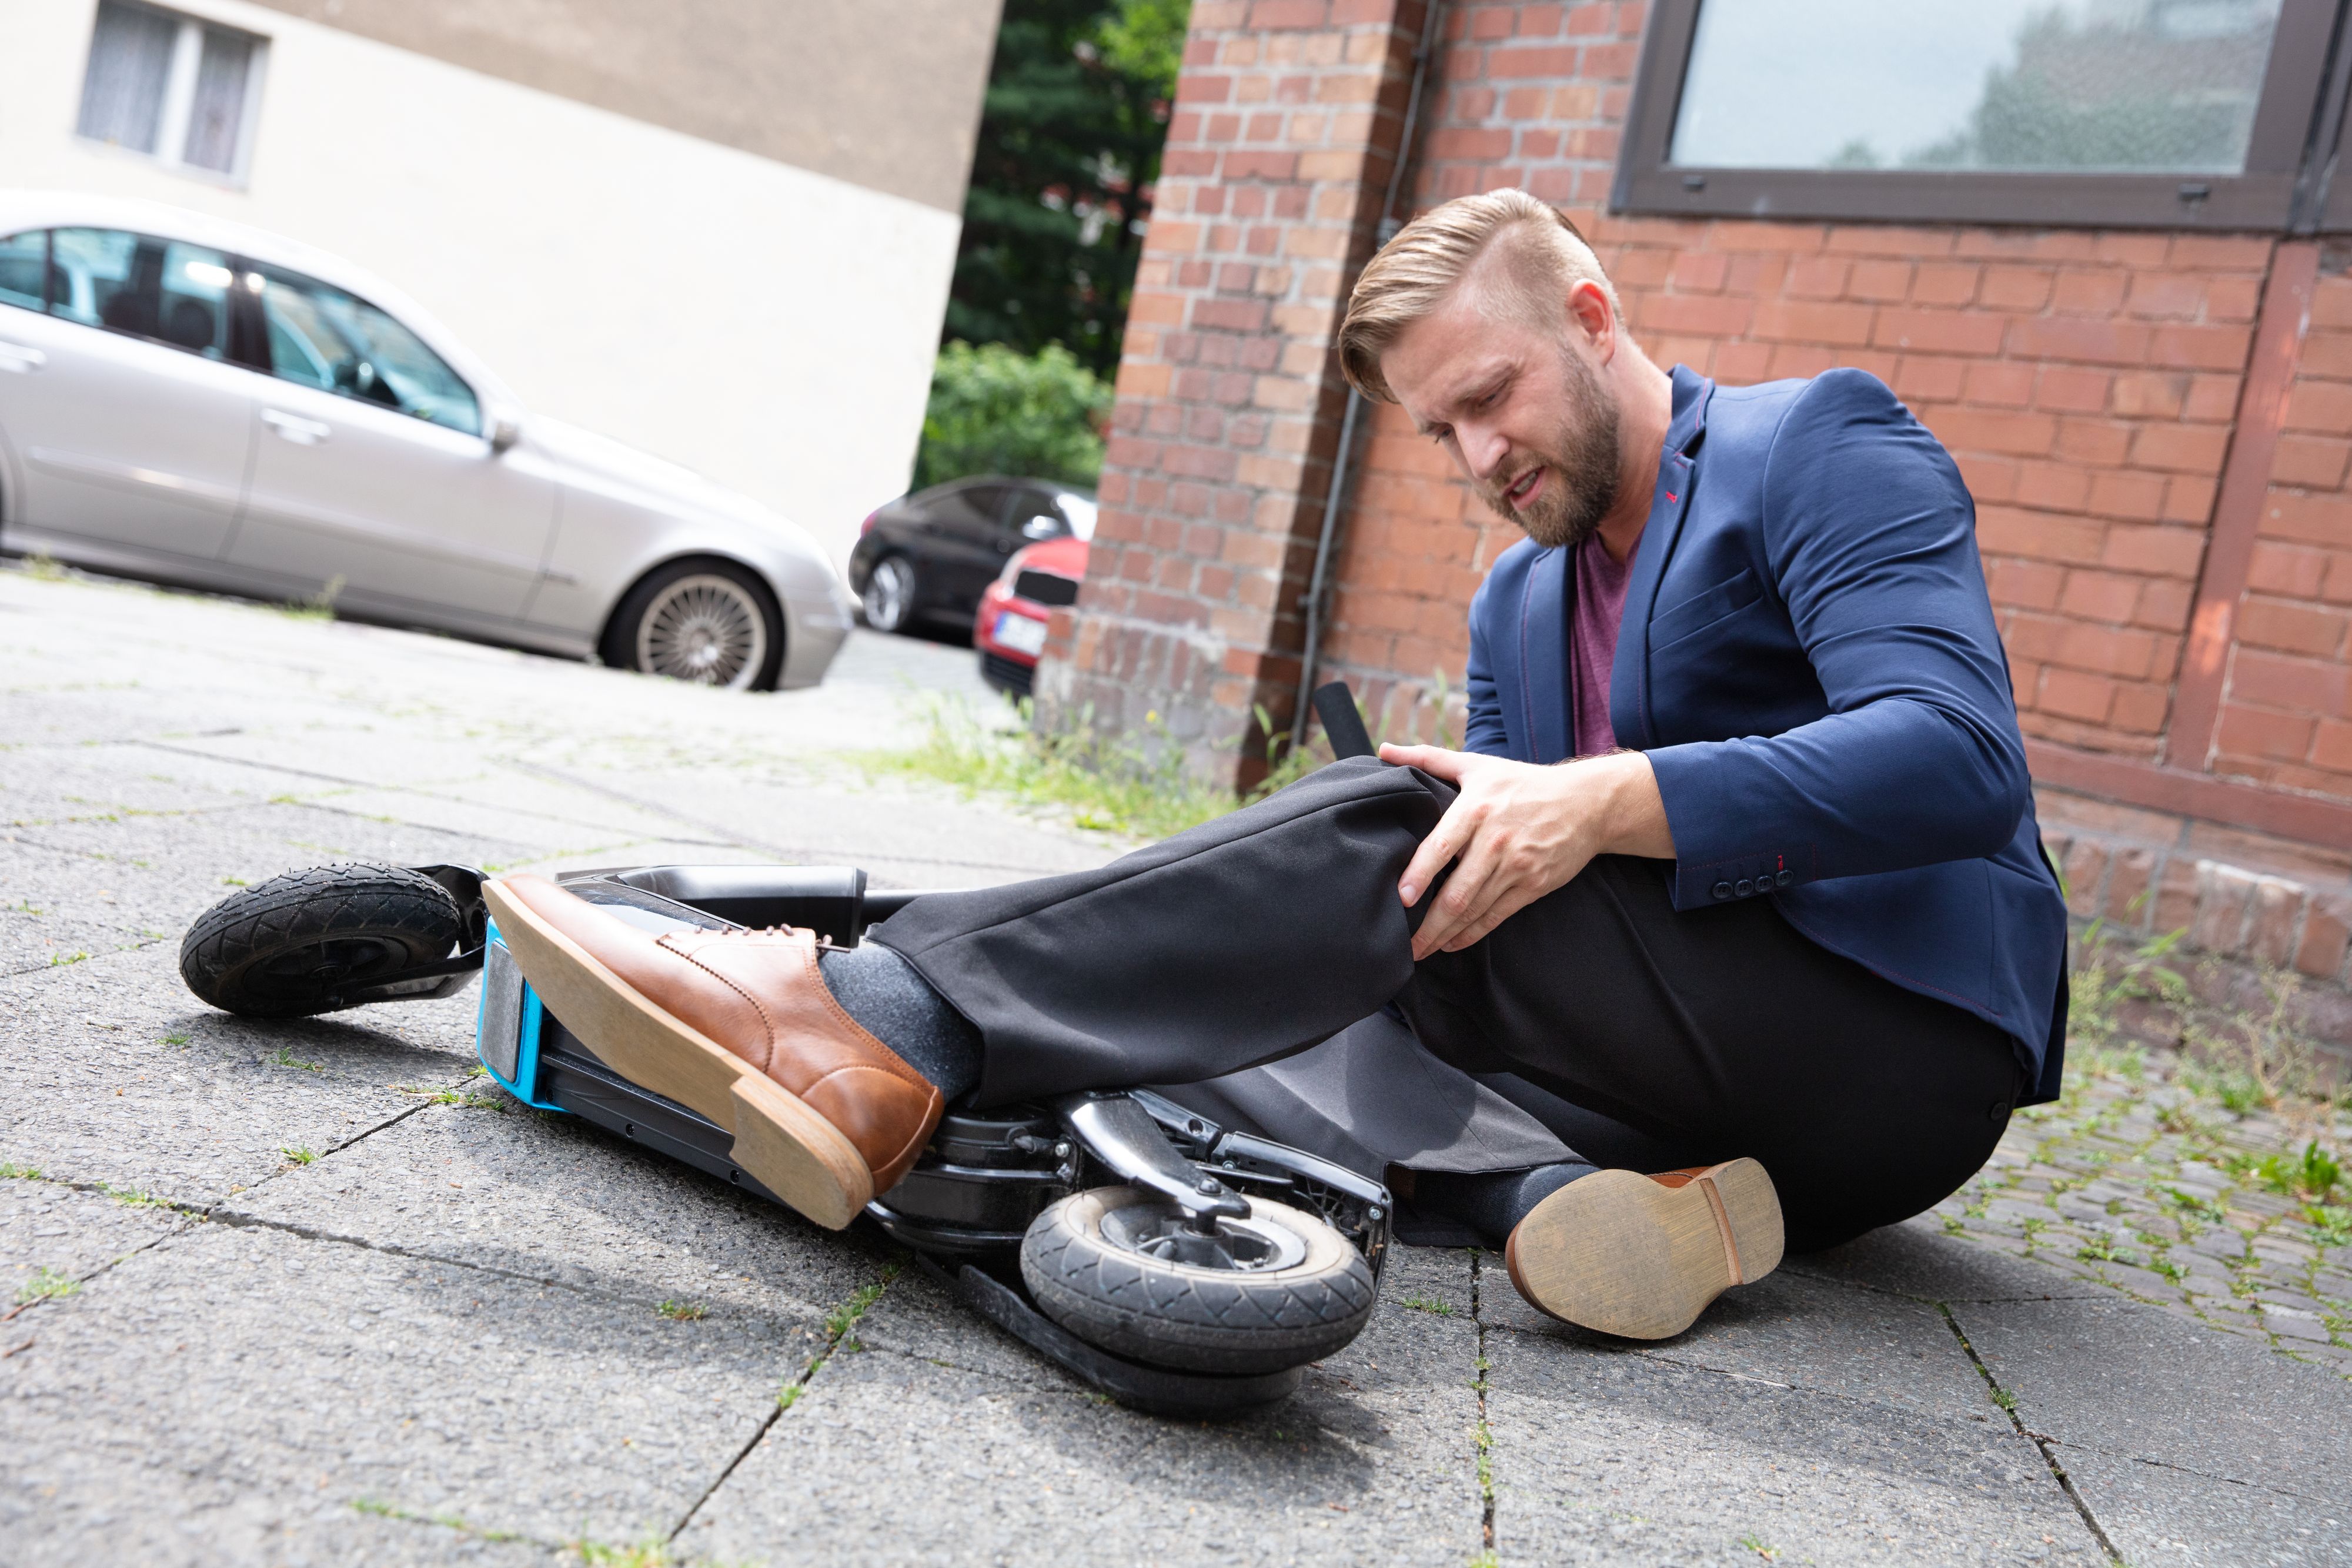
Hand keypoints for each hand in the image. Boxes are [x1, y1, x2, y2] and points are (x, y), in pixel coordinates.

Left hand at [1379, 744, 1671, 958]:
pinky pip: (1497, 916)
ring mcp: (1516, 866)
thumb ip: (1428, 759)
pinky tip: (1452, 944)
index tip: (1401, 898)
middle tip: (1403, 945)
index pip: (1441, 846)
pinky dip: (1472, 934)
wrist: (1587, 803)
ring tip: (1420, 952)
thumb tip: (1384, 750)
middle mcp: (1495, 840)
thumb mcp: (1477, 766)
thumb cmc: (1524, 783)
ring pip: (1474, 909)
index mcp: (1476, 809)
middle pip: (1457, 892)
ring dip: (1445, 935)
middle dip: (1428, 924)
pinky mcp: (1534, 885)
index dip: (1419, 874)